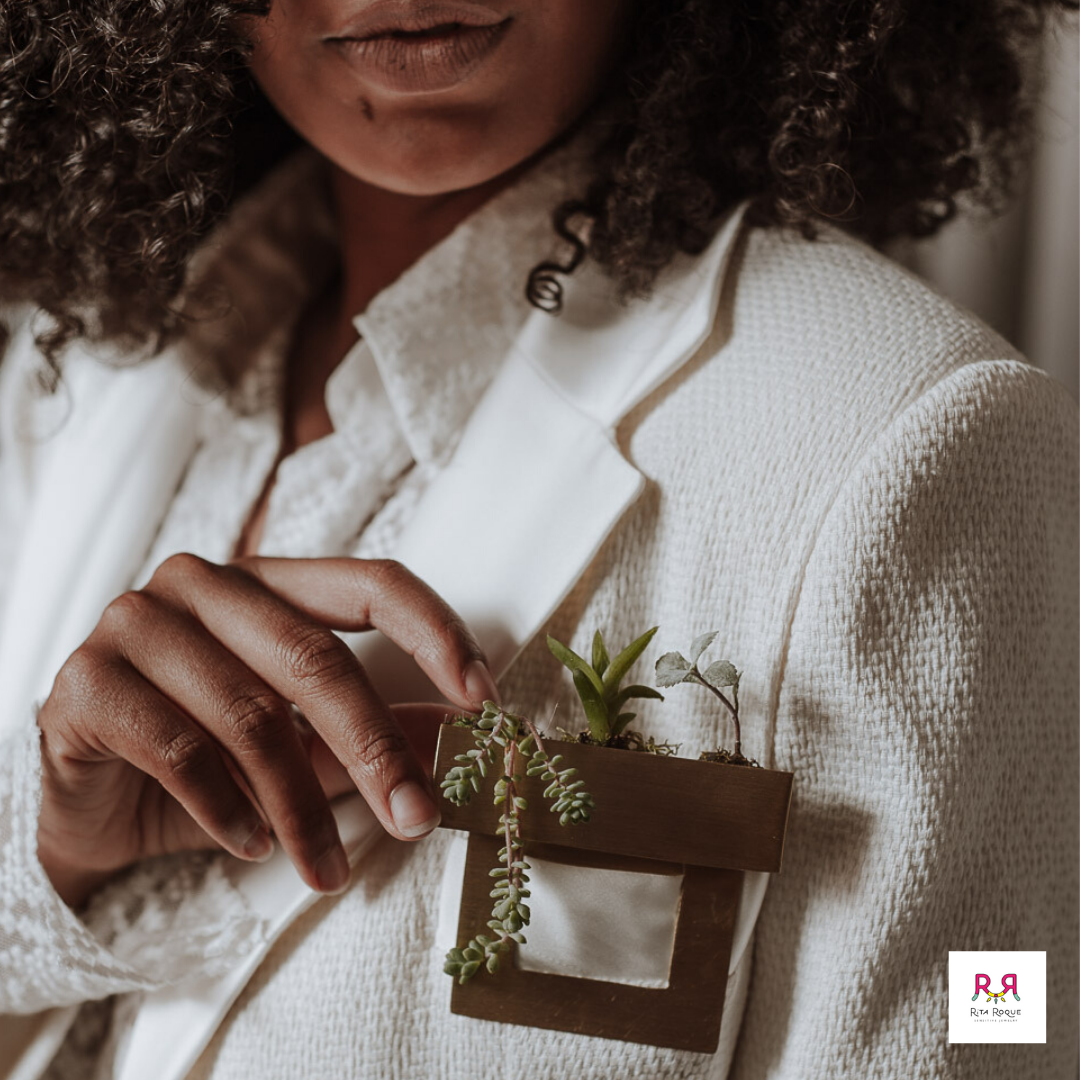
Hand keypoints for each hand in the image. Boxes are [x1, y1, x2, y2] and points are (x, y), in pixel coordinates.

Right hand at [34, 555, 499, 908]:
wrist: (90, 798)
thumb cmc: (208, 754)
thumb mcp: (303, 742)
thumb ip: (373, 729)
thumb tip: (455, 734)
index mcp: (269, 580)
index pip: (371, 582)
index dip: (434, 632)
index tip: (481, 699)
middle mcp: (203, 583)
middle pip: (315, 659)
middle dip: (376, 749)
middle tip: (418, 818)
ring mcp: (137, 623)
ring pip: (250, 716)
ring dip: (301, 806)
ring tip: (329, 867)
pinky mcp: (86, 682)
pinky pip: (179, 750)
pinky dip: (229, 810)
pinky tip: (254, 845)